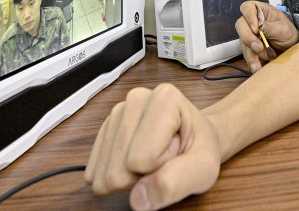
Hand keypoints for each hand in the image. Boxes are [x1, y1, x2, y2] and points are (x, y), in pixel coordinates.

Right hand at [85, 83, 221, 210]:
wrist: (196, 137)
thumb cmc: (201, 148)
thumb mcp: (203, 169)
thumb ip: (175, 183)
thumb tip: (138, 199)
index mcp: (164, 99)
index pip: (141, 160)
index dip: (161, 167)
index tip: (178, 151)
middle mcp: (135, 100)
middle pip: (118, 170)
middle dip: (144, 173)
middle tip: (167, 156)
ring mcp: (116, 114)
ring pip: (104, 174)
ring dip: (132, 175)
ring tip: (156, 157)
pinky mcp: (104, 132)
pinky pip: (95, 172)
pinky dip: (119, 174)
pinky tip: (138, 159)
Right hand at [235, 1, 298, 72]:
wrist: (291, 47)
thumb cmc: (288, 32)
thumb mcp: (283, 29)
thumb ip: (271, 27)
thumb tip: (259, 25)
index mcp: (260, 11)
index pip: (247, 8)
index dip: (249, 17)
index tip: (256, 29)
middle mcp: (251, 22)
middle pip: (241, 26)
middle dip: (248, 38)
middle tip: (258, 48)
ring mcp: (249, 35)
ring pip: (243, 43)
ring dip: (249, 54)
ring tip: (257, 65)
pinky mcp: (250, 48)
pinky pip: (247, 54)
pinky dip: (252, 62)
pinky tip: (256, 68)